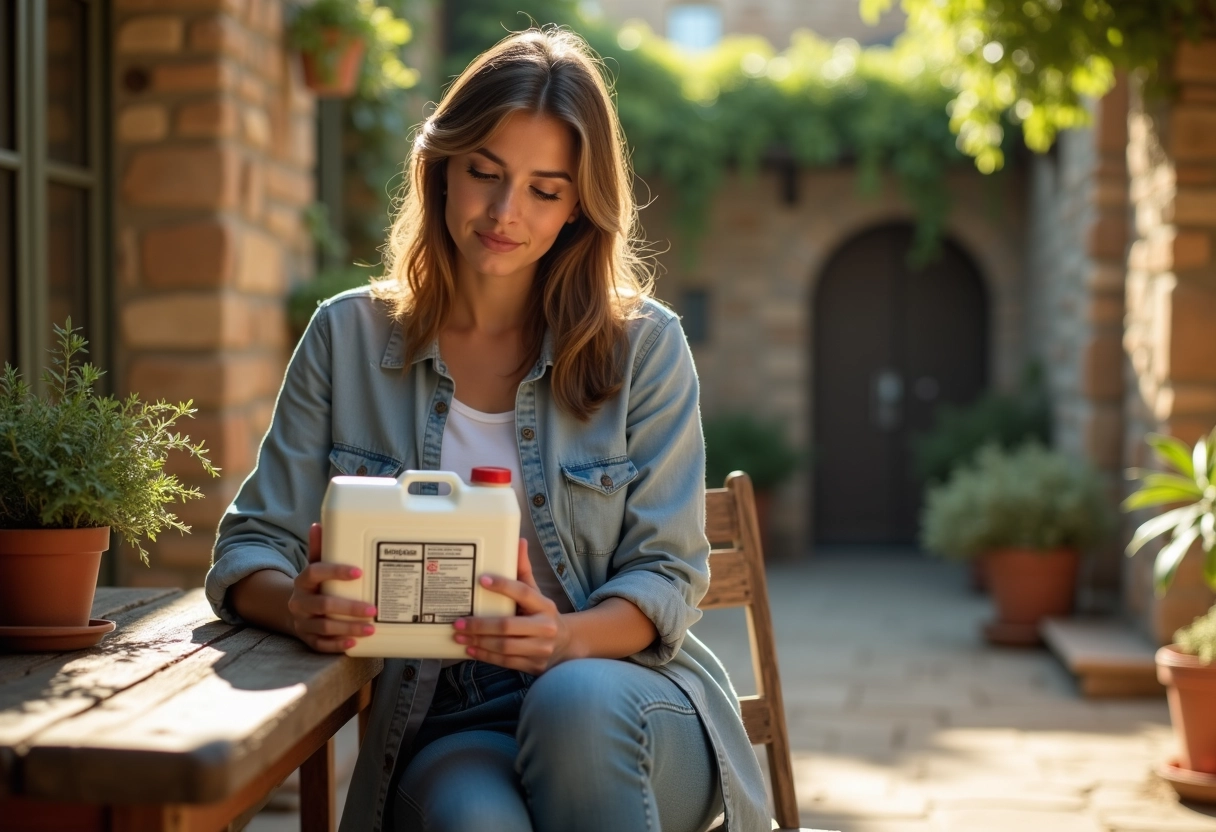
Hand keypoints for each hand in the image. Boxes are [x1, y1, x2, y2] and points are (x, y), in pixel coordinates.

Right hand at [287, 523, 377, 652]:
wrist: (296, 610)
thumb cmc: (315, 585)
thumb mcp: (315, 566)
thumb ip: (320, 548)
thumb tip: (319, 524)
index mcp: (303, 581)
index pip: (315, 573)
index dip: (336, 571)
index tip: (359, 572)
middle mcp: (300, 602)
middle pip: (322, 605)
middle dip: (349, 608)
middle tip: (372, 609)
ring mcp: (302, 622)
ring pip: (324, 627)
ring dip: (348, 628)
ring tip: (371, 628)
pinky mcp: (307, 639)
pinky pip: (321, 645)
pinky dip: (337, 645)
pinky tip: (354, 642)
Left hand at [453, 539, 572, 673]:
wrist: (566, 646)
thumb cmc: (543, 615)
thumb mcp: (537, 594)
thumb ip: (524, 571)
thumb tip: (519, 541)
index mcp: (545, 606)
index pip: (524, 592)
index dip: (503, 586)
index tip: (481, 580)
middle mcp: (545, 627)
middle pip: (508, 625)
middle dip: (480, 624)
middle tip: (458, 621)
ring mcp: (540, 649)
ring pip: (504, 646)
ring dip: (478, 641)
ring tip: (459, 635)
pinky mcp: (534, 666)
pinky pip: (505, 661)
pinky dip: (485, 655)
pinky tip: (470, 649)